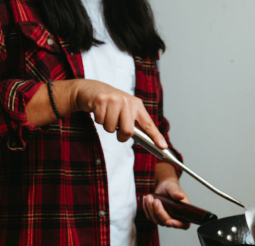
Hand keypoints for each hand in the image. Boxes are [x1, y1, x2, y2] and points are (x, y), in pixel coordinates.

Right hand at [26, 79, 167, 148]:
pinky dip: (98, 120)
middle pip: (127, 131)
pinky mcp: (101, 100)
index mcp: (137, 105)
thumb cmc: (111, 103)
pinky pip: (100, 121)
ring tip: (107, 115)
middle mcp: (128, 101)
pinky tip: (99, 110)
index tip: (163, 146)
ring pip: (111, 128)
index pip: (149, 124)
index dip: (156, 136)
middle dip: (121, 136)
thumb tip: (145, 141)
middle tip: (117, 129)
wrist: (91, 89)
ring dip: (107, 126)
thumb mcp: (126, 110)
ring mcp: (114, 100)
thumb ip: (134, 123)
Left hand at [143, 162, 190, 229]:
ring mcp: (164, 220)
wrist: (164, 188)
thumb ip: (176, 192)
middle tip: (156, 200)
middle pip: (166, 222)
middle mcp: (175, 219)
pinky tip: (145, 199)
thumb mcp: (173, 187)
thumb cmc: (171, 188)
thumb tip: (180, 196)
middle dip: (159, 212)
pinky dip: (146, 208)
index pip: (183, 224)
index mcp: (184, 213)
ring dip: (151, 209)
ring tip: (149, 197)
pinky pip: (150, 216)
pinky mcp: (156, 218)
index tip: (169, 221)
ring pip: (156, 220)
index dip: (177, 224)